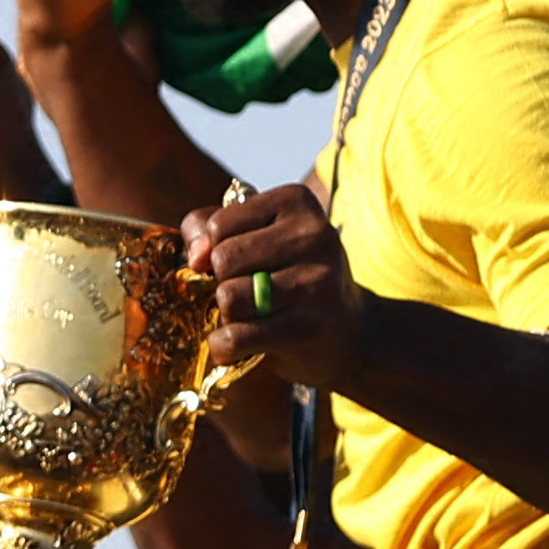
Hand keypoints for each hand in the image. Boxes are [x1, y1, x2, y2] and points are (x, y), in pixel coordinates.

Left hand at [178, 182, 365, 390]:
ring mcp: (316, 280)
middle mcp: (313, 234)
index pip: (218, 225)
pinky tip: (239, 347)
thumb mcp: (256, 235)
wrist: (351, 333)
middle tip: (249, 294)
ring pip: (229, 297)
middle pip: (223, 260)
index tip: (242, 265)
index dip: (217, 251)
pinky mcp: (310, 326)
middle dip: (223, 283)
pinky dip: (225, 347)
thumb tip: (196, 257)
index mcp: (295, 201)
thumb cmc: (292, 276)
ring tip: (253, 316)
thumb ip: (209, 228)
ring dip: (228, 316)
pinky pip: (237, 336)